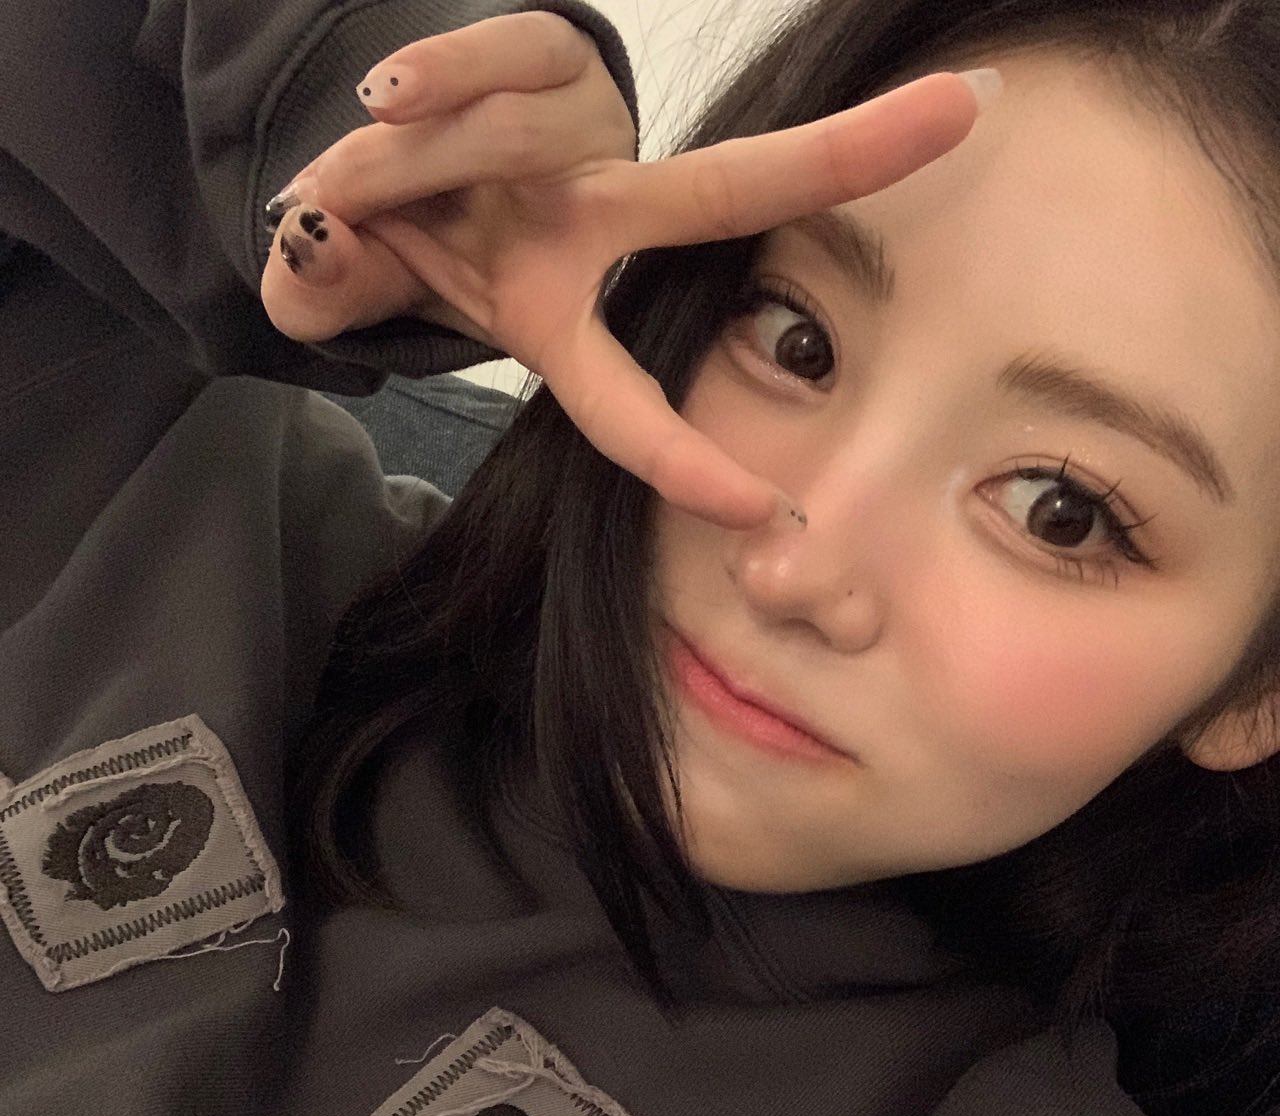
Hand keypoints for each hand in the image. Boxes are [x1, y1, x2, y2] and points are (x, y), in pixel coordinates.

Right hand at [260, 13, 987, 528]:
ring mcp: (575, 137)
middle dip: (838, 158)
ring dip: (421, 157)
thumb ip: (333, 282)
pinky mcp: (547, 59)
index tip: (757, 512)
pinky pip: (502, 58)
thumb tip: (314, 249)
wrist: (380, 146)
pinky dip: (437, 79)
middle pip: (722, 190)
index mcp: (562, 306)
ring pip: (522, 123)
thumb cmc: (395, 234)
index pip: (631, 396)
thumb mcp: (355, 276)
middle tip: (961, 112)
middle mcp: (591, 215)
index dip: (682, 457)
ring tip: (358, 161)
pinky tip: (387, 101)